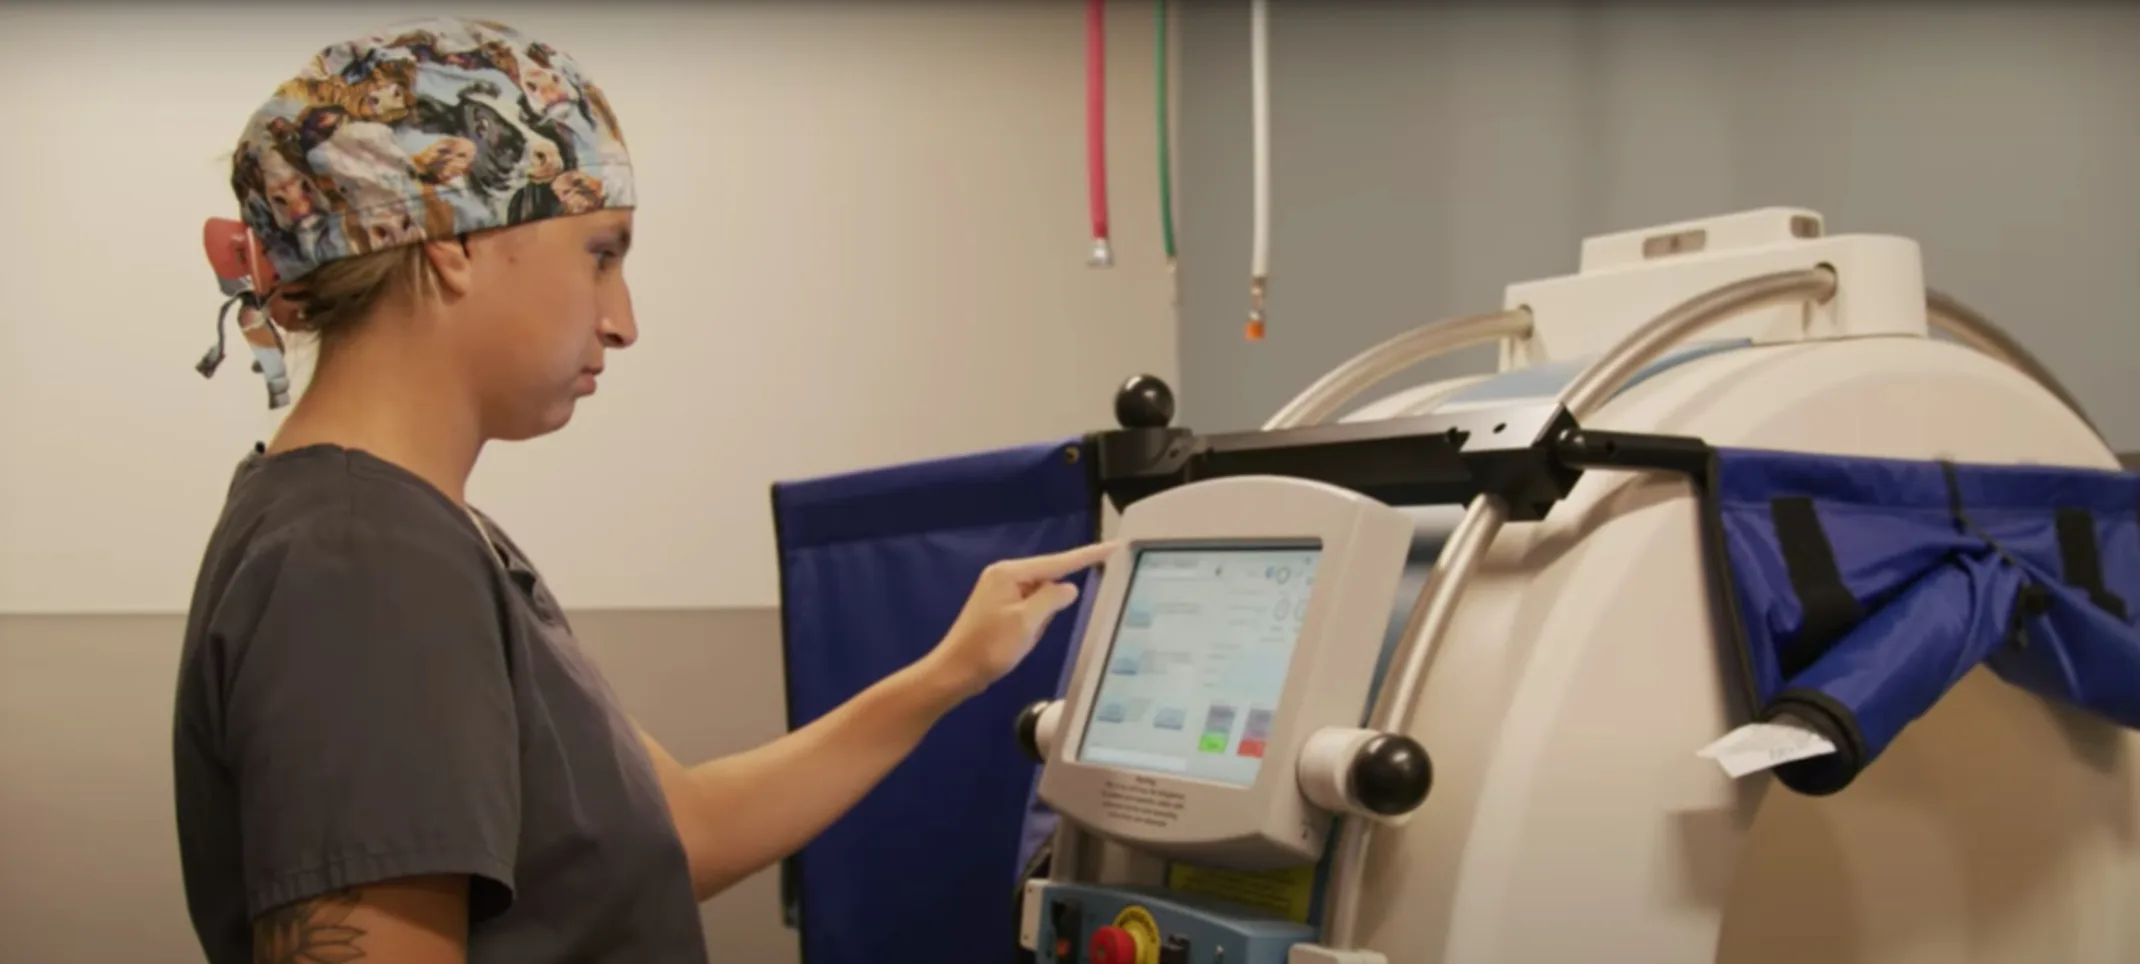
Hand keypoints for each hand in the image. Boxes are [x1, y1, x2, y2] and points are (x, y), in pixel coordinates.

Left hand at [923, 541, 1118, 701]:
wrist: (955, 671)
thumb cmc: (989, 647)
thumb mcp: (1027, 623)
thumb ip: (1052, 600)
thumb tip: (1070, 588)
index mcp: (1010, 573)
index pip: (1058, 562)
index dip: (1088, 555)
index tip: (1115, 546)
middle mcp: (1005, 575)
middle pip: (1048, 578)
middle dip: (1052, 604)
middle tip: (1033, 630)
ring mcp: (1001, 591)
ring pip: (1040, 596)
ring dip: (1042, 618)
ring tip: (1020, 640)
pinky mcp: (1000, 607)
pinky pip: (1030, 608)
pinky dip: (1033, 623)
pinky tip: (1019, 641)